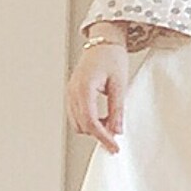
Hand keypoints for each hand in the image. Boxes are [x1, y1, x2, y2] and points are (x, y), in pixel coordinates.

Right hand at [66, 39, 128, 154]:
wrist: (103, 42)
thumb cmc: (111, 57)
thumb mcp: (119, 84)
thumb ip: (117, 109)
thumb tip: (117, 130)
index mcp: (84, 88)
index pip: (91, 122)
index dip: (103, 138)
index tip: (114, 148)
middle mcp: (73, 91)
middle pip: (82, 126)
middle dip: (99, 134)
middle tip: (116, 137)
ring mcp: (70, 93)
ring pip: (78, 123)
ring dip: (93, 128)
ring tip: (111, 123)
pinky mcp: (72, 94)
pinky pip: (77, 115)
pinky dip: (88, 121)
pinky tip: (102, 118)